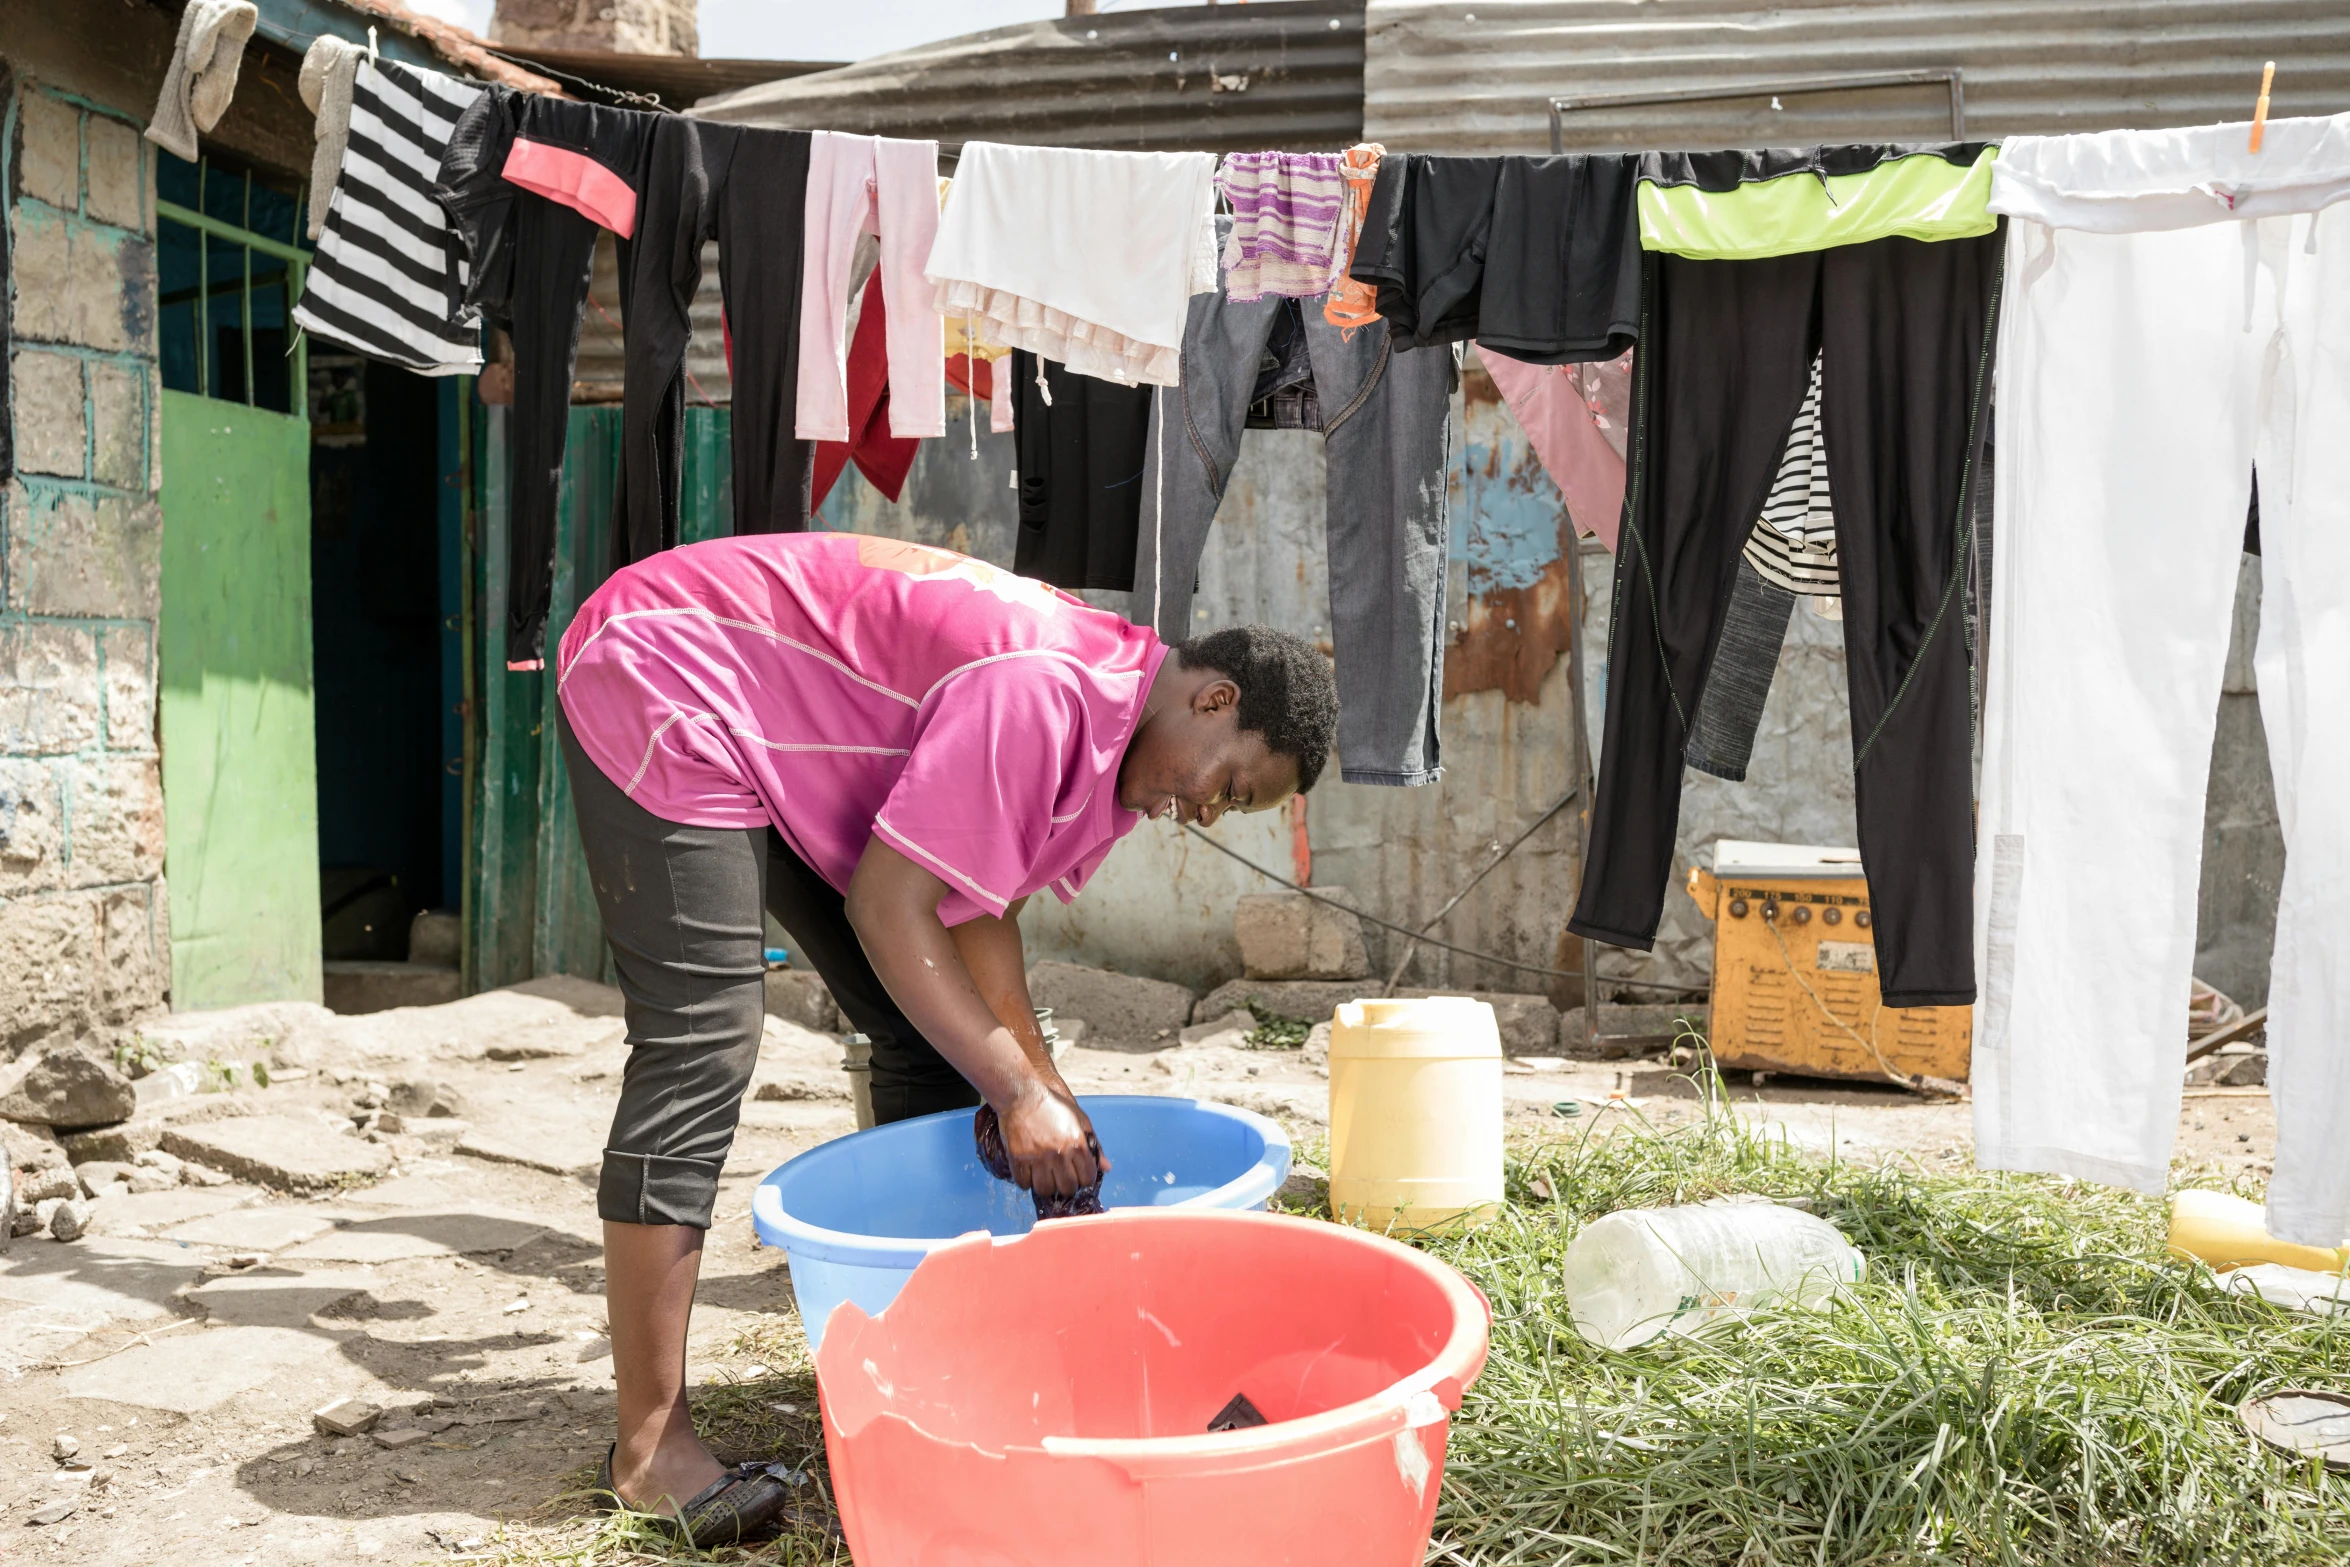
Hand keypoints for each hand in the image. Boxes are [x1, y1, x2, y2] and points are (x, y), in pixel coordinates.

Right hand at [997, 1082, 1107, 1197]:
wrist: (1023, 1095)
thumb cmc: (1054, 1106)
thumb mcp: (1081, 1121)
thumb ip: (1095, 1146)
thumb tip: (1107, 1167)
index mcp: (1077, 1144)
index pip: (1086, 1179)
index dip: (1083, 1179)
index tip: (1077, 1174)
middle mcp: (1059, 1153)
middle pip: (1067, 1188)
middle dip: (1066, 1185)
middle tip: (1060, 1178)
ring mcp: (1038, 1157)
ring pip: (1045, 1190)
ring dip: (1046, 1186)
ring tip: (1045, 1177)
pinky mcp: (1018, 1158)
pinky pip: (1023, 1184)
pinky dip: (1026, 1182)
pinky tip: (1030, 1173)